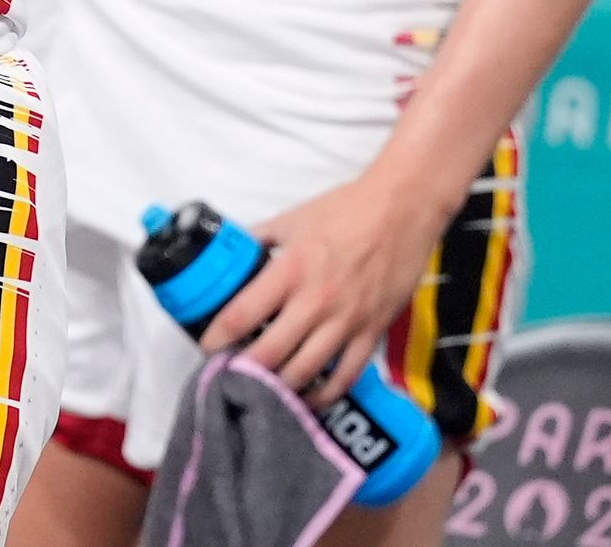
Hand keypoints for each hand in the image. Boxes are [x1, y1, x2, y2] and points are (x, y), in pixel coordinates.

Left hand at [196, 170, 455, 403]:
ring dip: (280, 387)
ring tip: (262, 392)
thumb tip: (233, 253)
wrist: (402, 211)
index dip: (218, 338)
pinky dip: (324, 394)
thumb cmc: (346, 210)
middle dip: (244, 370)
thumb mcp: (292, 219)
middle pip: (270, 353)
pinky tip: (308, 399)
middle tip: (230, 375)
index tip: (208, 348)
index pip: (243, 315)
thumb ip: (260, 239)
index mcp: (290, 269)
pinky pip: (346, 376)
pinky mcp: (372, 332)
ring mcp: (346, 321)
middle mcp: (316, 301)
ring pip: (305, 370)